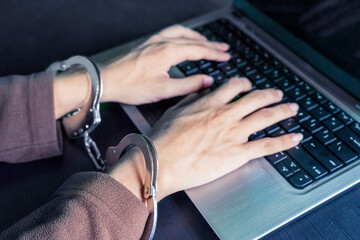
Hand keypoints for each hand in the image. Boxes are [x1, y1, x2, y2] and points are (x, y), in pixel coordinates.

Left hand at [100, 25, 229, 103]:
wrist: (106, 80)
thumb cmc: (131, 86)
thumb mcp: (163, 90)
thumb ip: (188, 85)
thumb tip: (207, 81)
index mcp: (169, 52)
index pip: (199, 50)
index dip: (215, 54)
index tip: (226, 57)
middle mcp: (163, 42)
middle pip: (193, 40)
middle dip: (210, 44)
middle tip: (224, 48)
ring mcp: (154, 40)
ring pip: (181, 33)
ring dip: (197, 37)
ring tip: (207, 42)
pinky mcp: (147, 43)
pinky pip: (170, 33)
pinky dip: (182, 35)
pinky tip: (182, 40)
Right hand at [108, 78, 302, 201]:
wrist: (162, 161)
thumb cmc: (164, 138)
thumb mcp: (175, 110)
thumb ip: (192, 99)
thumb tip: (204, 91)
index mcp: (210, 103)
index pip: (234, 86)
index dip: (245, 84)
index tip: (248, 85)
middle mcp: (226, 115)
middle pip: (256, 99)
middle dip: (270, 94)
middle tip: (278, 93)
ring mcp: (234, 134)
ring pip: (266, 117)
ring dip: (282, 111)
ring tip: (292, 108)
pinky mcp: (238, 154)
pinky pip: (267, 145)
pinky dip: (284, 141)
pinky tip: (295, 138)